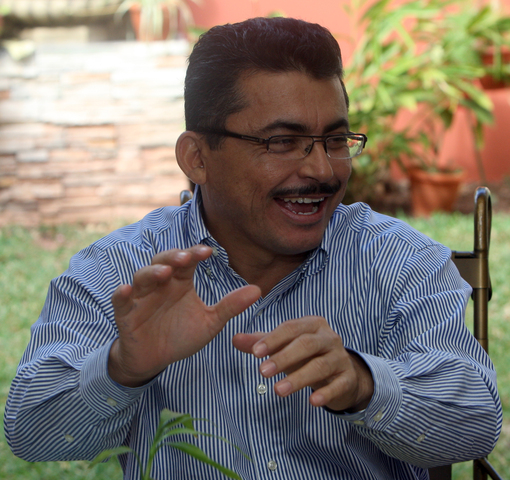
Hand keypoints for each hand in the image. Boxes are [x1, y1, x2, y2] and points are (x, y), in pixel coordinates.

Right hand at [109, 245, 260, 386]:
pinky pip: (120, 301)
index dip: (196, 254)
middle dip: (174, 257)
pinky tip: (126, 290)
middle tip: (187, 258)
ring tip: (165, 273)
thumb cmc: (181, 335)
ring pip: (142, 277)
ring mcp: (141, 298)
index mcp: (181, 282)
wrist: (155, 360)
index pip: (188, 261)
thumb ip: (230, 306)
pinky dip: (121, 294)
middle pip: (163, 261)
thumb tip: (258, 290)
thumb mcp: (210, 322)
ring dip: (152, 272)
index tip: (209, 252)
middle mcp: (161, 284)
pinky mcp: (126, 314)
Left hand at [232, 316, 373, 411]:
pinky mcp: (348, 378)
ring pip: (320, 366)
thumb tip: (234, 339)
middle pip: (306, 345)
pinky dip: (326, 393)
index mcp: (312, 324)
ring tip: (278, 390)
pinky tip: (312, 402)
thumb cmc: (308, 355)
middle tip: (262, 372)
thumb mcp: (285, 346)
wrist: (342, 373)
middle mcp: (329, 338)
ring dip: (298, 378)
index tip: (255, 353)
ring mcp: (341, 357)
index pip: (291, 328)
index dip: (273, 339)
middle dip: (283, 358)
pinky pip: (338, 385)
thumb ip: (260, 342)